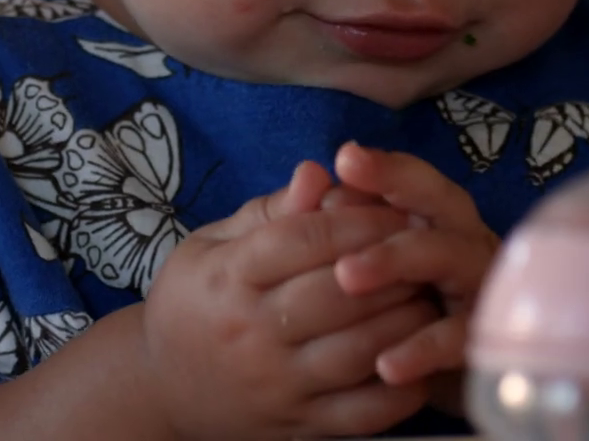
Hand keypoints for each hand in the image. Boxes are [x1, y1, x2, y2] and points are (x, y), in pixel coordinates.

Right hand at [142, 161, 437, 440]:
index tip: (396, 206)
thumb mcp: (210, 245)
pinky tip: (418, 356)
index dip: (359, 219)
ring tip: (428, 294)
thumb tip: (318, 173)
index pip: (305, 239)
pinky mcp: (300, 426)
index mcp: (229, 278)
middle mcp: (252, 333)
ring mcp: (279, 385)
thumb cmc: (194, 303)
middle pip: (341, 293)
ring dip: (406, 320)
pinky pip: (364, 412)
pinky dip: (402, 387)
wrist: (160, 390)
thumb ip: (269, 210)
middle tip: (427, 247)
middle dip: (394, 264)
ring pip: (360, 351)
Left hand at [330, 143, 500, 391]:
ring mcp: (477, 286)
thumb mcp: (344, 254)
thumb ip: (327, 218)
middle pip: (441, 210)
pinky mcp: (480, 339)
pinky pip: (458, 340)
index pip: (416, 179)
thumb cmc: (381, 298)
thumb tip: (307, 174)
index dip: (385, 169)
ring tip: (348, 278)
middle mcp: (462, 240)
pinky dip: (424, 349)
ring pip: (450, 261)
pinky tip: (386, 365)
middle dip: (387, 210)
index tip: (346, 158)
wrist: (419, 370)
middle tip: (337, 233)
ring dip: (398, 264)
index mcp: (434, 214)